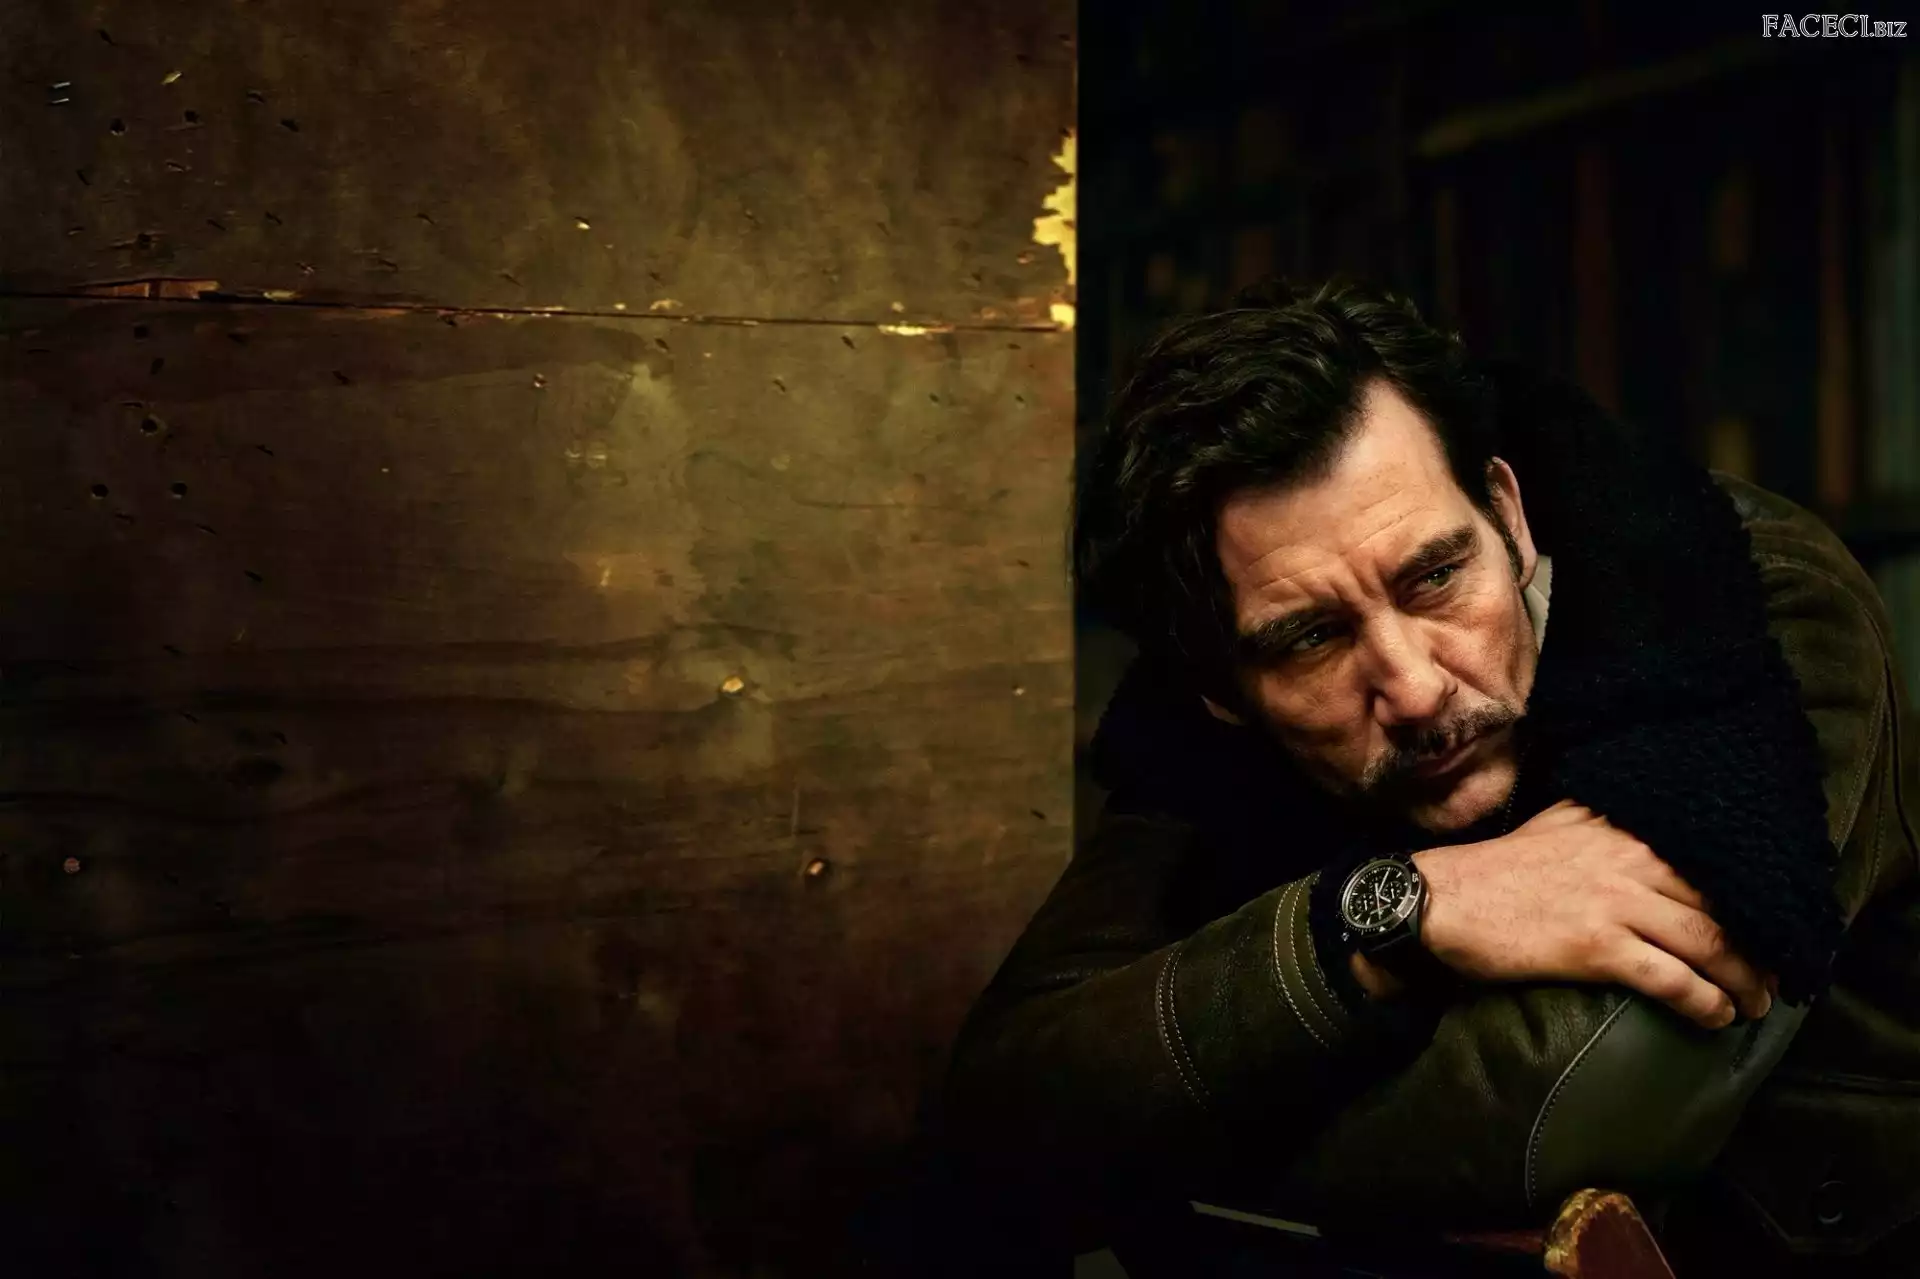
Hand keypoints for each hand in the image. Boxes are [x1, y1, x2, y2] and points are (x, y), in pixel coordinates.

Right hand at [1410, 801, 1774, 1028]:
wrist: (1443, 900)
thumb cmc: (1498, 868)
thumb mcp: (1558, 823)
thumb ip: (1607, 821)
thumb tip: (1642, 826)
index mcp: (1625, 831)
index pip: (1710, 864)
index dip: (1749, 900)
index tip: (1767, 926)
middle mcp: (1631, 861)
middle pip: (1723, 906)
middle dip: (1760, 948)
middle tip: (1773, 976)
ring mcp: (1617, 904)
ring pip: (1711, 944)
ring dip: (1744, 982)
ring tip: (1754, 1004)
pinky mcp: (1598, 947)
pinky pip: (1674, 980)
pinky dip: (1705, 1003)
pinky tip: (1716, 1018)